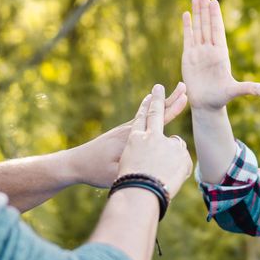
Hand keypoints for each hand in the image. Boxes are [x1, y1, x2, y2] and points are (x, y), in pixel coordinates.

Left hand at [68, 82, 187, 187]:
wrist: (75, 163)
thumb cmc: (95, 170)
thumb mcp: (116, 173)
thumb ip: (134, 166)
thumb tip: (155, 162)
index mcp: (131, 136)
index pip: (158, 118)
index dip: (172, 107)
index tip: (184, 96)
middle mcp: (129, 129)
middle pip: (154, 111)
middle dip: (170, 99)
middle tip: (183, 86)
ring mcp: (124, 130)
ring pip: (147, 114)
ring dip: (161, 104)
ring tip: (172, 95)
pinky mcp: (121, 135)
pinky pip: (140, 120)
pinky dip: (150, 112)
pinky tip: (152, 109)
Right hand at [181, 0, 256, 110]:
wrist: (206, 104)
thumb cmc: (221, 97)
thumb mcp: (235, 91)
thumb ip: (247, 88)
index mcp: (221, 53)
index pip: (218, 30)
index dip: (216, 16)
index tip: (215, 2)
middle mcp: (210, 49)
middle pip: (207, 25)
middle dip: (205, 9)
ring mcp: (199, 52)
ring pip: (198, 28)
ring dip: (197, 13)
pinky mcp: (188, 56)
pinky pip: (187, 37)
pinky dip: (187, 26)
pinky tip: (186, 14)